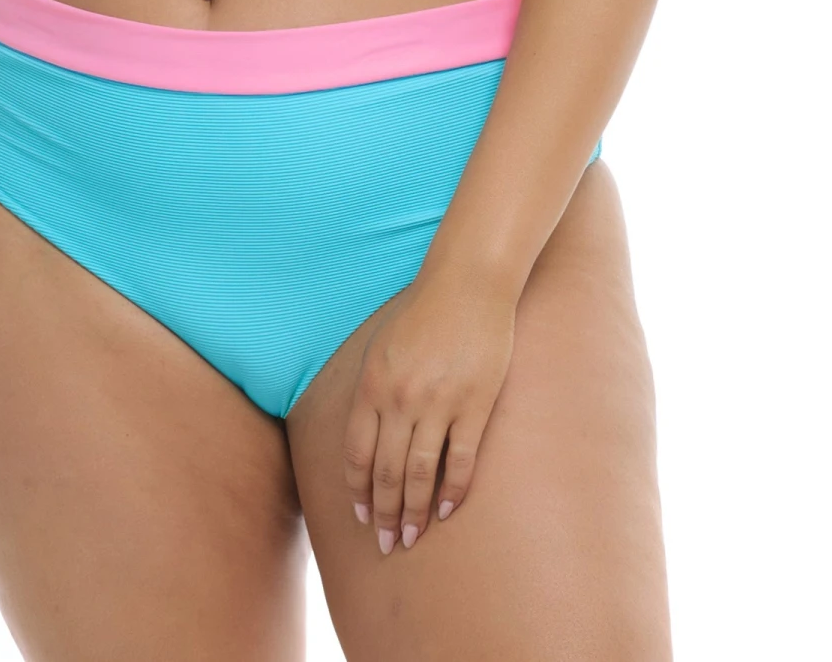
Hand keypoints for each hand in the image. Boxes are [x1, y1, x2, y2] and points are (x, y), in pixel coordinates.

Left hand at [342, 268, 517, 553]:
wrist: (467, 285)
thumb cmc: (422, 314)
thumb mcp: (381, 348)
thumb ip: (372, 393)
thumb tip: (366, 439)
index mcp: (373, 385)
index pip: (357, 453)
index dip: (358, 491)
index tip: (361, 518)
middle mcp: (400, 399)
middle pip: (386, 471)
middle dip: (384, 514)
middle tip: (386, 545)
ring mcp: (439, 404)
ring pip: (420, 473)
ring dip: (414, 512)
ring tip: (412, 538)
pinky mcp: (474, 405)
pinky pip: (460, 459)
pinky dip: (452, 490)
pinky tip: (447, 511)